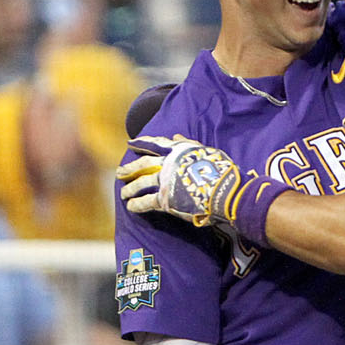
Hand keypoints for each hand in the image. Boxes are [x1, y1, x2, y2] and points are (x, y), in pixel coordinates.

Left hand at [116, 134, 244, 225]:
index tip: (131, 142)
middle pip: (142, 164)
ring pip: (140, 183)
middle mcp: (167, 163)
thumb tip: (175, 137)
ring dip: (130, 188)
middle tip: (120, 172)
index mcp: (177, 150)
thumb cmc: (221, 171)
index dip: (141, 143)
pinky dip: (137, 205)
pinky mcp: (164, 199)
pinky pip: (146, 201)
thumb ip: (188, 144)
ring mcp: (164, 181)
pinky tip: (131, 207)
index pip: (155, 143)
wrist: (225, 191)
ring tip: (124, 193)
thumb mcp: (206, 151)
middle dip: (129, 168)